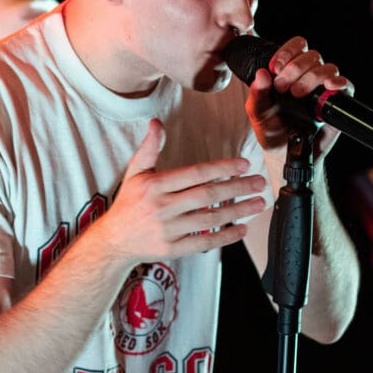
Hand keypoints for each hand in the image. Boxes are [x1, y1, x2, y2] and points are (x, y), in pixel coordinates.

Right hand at [102, 119, 267, 260]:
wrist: (114, 240)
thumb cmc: (129, 203)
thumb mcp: (135, 172)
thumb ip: (150, 148)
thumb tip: (157, 122)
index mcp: (154, 185)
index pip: (195, 173)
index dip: (221, 168)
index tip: (243, 165)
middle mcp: (161, 207)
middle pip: (207, 195)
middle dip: (237, 188)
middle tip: (259, 182)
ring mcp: (167, 230)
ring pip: (209, 219)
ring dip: (238, 211)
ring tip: (258, 203)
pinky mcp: (172, 249)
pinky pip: (204, 243)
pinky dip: (225, 237)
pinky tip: (242, 229)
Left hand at [245, 35, 352, 154]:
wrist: (285, 154)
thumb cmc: (271, 130)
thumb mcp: (257, 113)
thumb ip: (257, 94)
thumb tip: (262, 74)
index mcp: (290, 71)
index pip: (297, 47)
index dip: (287, 52)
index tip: (275, 67)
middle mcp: (309, 76)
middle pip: (312, 55)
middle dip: (296, 68)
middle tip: (282, 87)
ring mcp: (324, 90)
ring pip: (328, 68)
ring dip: (312, 76)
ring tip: (298, 94)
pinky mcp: (336, 104)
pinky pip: (346, 86)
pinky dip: (340, 83)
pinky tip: (330, 87)